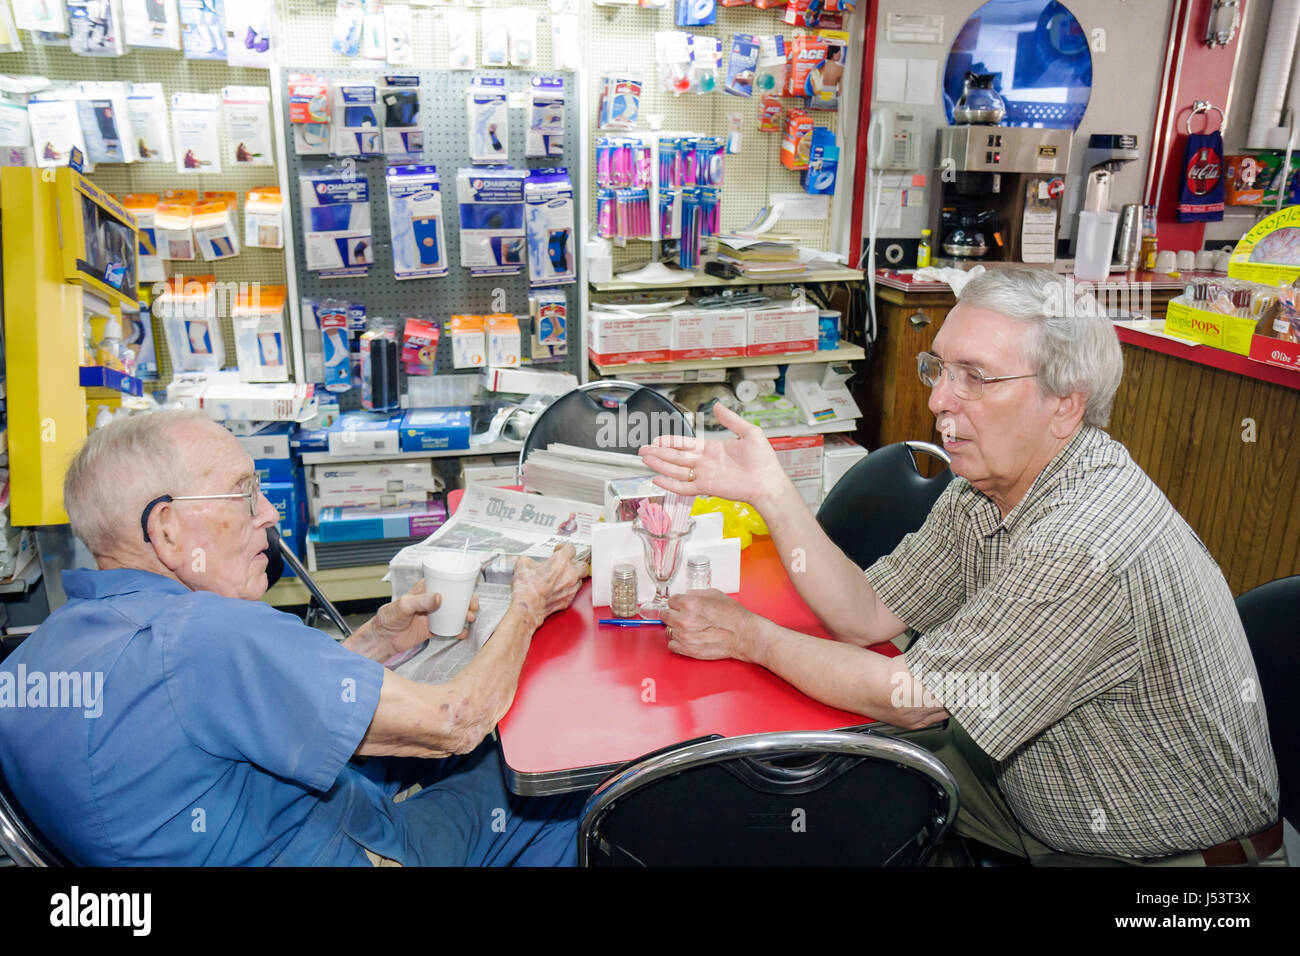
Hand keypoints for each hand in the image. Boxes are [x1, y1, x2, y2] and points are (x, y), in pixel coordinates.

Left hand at [369, 580, 480, 658]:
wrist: (383, 640)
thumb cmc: (388, 618)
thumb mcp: (403, 606)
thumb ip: (420, 601)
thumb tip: (439, 597)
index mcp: (424, 589)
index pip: (444, 580)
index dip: (459, 580)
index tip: (472, 582)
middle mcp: (431, 601)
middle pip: (455, 597)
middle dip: (467, 599)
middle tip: (473, 605)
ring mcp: (434, 615)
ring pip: (455, 612)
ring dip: (465, 614)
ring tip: (470, 618)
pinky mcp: (433, 629)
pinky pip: (450, 628)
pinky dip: (458, 630)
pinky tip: (462, 632)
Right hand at [510, 544, 589, 628]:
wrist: (528, 606)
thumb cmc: (527, 586)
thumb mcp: (523, 564)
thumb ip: (529, 559)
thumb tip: (528, 561)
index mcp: (561, 560)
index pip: (571, 548)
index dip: (564, 548)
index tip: (559, 550)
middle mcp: (570, 573)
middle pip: (583, 564)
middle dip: (577, 563)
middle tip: (568, 564)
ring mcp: (571, 588)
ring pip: (580, 580)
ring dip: (574, 577)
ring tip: (564, 577)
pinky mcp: (568, 600)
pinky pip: (573, 593)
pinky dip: (567, 591)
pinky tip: (559, 590)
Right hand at [638, 403, 787, 509]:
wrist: (767, 481)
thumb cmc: (763, 460)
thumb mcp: (749, 432)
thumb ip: (731, 419)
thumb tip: (718, 405)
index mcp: (712, 448)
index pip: (686, 443)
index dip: (670, 441)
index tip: (657, 439)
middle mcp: (705, 462)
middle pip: (676, 456)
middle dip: (658, 453)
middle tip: (643, 450)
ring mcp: (705, 475)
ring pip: (676, 469)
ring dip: (660, 464)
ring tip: (645, 459)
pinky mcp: (707, 487)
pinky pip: (684, 486)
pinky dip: (670, 484)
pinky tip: (658, 479)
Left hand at [661, 589, 758, 662]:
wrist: (743, 635)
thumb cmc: (733, 616)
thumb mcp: (715, 595)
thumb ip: (696, 594)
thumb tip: (686, 595)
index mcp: (689, 603)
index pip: (670, 601)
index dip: (677, 603)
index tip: (680, 606)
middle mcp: (684, 620)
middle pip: (665, 615)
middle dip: (673, 614)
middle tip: (682, 616)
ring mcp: (684, 636)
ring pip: (668, 630)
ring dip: (676, 629)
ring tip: (689, 628)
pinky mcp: (688, 650)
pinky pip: (672, 645)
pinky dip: (677, 642)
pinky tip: (687, 639)